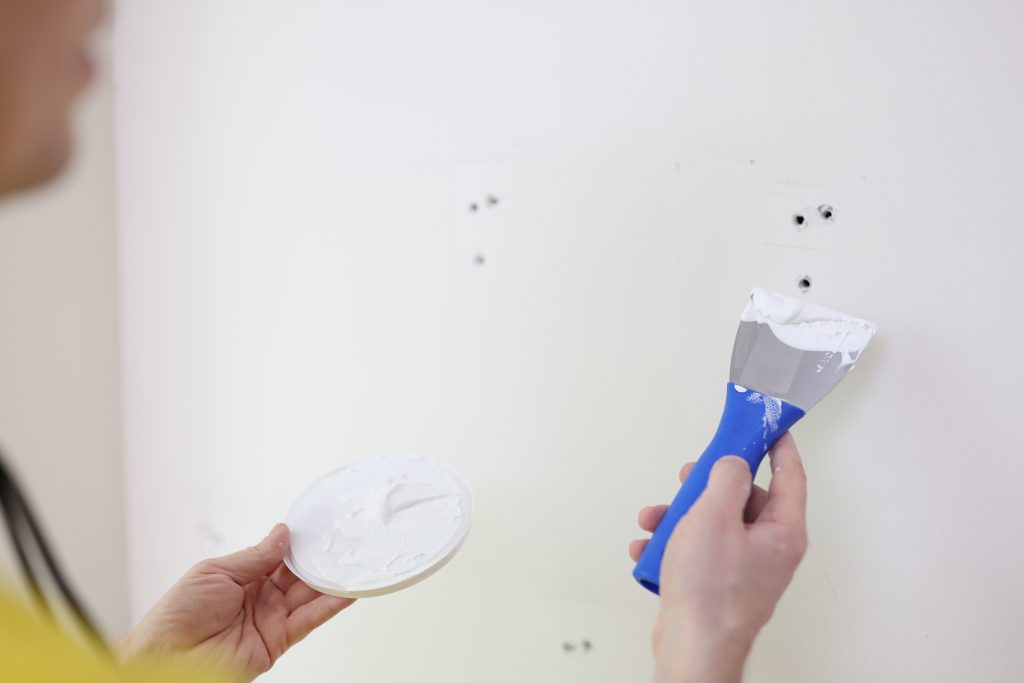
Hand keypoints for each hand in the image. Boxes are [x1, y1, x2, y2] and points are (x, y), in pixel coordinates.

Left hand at [119, 524, 354, 681]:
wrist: (166, 659)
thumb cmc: (176, 616)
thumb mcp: (215, 572)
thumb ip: (254, 557)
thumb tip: (282, 534)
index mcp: (242, 578)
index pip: (278, 556)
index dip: (297, 543)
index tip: (319, 526)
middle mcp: (260, 597)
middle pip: (298, 574)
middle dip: (320, 558)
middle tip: (344, 540)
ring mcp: (271, 619)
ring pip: (309, 595)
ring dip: (332, 579)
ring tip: (355, 561)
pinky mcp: (277, 641)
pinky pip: (309, 621)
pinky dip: (330, 606)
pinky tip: (348, 591)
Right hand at [629, 433, 807, 682]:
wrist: (692, 647)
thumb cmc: (710, 592)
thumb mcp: (714, 516)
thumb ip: (726, 479)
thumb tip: (732, 463)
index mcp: (782, 531)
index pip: (790, 475)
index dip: (778, 445)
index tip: (767, 425)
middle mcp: (768, 549)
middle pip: (743, 498)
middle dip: (707, 485)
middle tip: (688, 478)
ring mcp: (743, 568)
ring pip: (713, 523)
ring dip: (680, 516)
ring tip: (655, 520)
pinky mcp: (718, 584)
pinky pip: (697, 550)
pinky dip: (672, 544)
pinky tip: (649, 548)